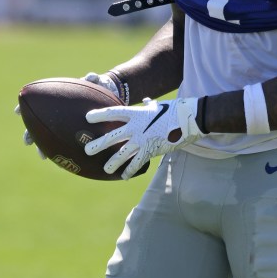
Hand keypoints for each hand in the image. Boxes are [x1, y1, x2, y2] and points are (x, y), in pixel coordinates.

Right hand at [14, 72, 123, 159]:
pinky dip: (66, 152)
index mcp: (61, 100)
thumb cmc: (98, 86)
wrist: (108, 93)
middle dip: (32, 134)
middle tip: (28, 142)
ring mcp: (66, 122)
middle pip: (40, 124)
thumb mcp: (96, 82)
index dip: (26, 107)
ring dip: (45, 147)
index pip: (39, 104)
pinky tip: (67, 160)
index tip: (17, 111)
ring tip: (43, 156)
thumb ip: (93, 79)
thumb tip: (91, 76)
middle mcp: (60, 113)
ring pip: (50, 137)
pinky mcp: (76, 131)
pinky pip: (69, 144)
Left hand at [85, 97, 202, 179]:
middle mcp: (136, 127)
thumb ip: (149, 105)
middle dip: (98, 144)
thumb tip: (146, 101)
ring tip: (105, 169)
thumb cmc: (175, 110)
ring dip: (112, 162)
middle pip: (112, 137)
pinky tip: (124, 176)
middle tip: (87, 150)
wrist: (189, 119)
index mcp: (137, 114)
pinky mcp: (151, 151)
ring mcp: (143, 140)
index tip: (87, 118)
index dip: (99, 115)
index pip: (113, 113)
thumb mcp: (159, 105)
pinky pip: (137, 163)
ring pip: (122, 153)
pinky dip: (130, 170)